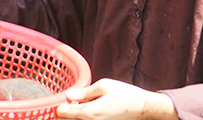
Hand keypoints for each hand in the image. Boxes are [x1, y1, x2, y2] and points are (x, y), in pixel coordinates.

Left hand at [57, 79, 176, 119]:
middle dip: (67, 109)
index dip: (59, 104)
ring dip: (77, 113)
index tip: (61, 98)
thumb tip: (68, 95)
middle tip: (71, 99)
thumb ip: (84, 92)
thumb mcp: (104, 86)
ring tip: (80, 103)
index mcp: (89, 113)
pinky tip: (91, 107)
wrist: (143, 108)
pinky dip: (86, 115)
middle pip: (69, 119)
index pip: (63, 113)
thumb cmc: (125, 95)